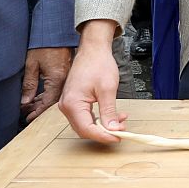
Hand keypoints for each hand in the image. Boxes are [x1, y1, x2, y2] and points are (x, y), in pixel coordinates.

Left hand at [20, 47, 71, 121]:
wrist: (56, 31)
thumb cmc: (44, 45)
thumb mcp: (31, 65)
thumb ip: (29, 85)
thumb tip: (26, 101)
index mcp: (57, 78)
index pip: (47, 102)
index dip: (37, 112)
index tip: (28, 118)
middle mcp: (64, 79)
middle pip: (52, 100)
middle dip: (38, 108)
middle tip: (26, 113)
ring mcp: (66, 76)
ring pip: (54, 95)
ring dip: (42, 101)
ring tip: (29, 105)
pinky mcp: (65, 72)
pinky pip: (57, 88)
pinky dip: (47, 94)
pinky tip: (39, 96)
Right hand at [58, 21, 127, 142]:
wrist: (93, 50)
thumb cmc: (98, 64)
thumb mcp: (108, 89)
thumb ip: (109, 111)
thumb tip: (112, 129)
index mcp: (72, 104)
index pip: (86, 129)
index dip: (103, 136)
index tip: (118, 137)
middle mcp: (66, 106)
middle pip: (84, 129)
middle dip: (104, 132)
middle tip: (121, 130)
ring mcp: (69, 104)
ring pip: (86, 124)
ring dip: (103, 125)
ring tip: (120, 120)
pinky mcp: (74, 102)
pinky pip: (86, 116)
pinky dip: (100, 118)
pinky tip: (113, 115)